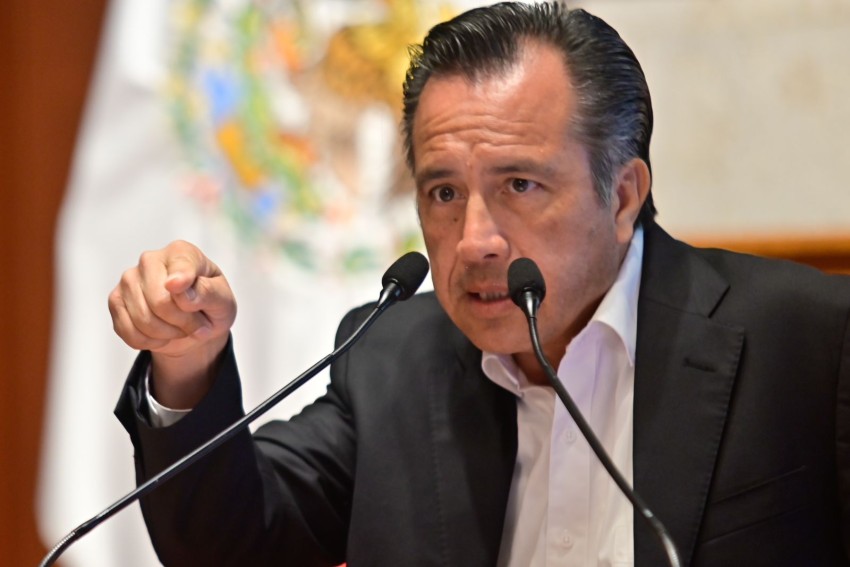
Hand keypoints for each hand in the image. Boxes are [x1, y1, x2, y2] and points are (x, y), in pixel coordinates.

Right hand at [108, 241, 236, 407]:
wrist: (195, 323)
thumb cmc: (211, 305)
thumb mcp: (224, 301)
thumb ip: (208, 292)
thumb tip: (180, 291)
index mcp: (181, 252)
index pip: (179, 268)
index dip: (181, 281)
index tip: (177, 286)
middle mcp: (150, 260)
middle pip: (159, 302)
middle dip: (183, 323)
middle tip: (198, 325)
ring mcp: (129, 280)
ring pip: (144, 320)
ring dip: (169, 334)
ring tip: (182, 328)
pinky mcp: (116, 301)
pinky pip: (130, 332)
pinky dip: (151, 342)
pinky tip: (162, 334)